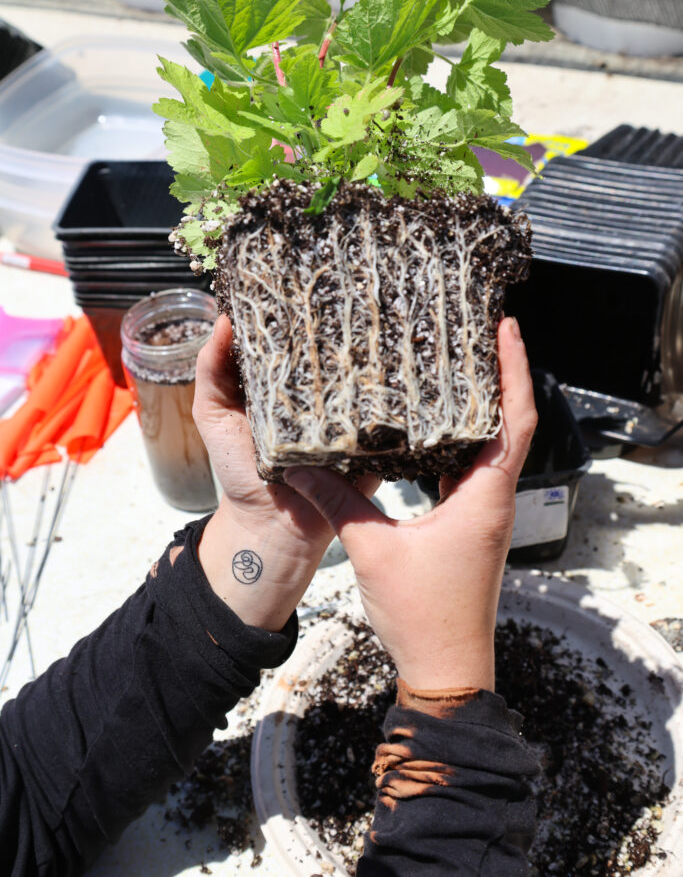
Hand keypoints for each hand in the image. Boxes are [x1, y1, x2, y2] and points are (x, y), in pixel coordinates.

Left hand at [193, 314, 376, 631]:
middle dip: (352, 320)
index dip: (307, 303)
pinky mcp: (375, 439)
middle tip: (362, 287)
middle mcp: (326, 388)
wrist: (273, 527)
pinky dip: (398, 397)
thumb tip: (223, 317)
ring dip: (380, 353)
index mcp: (290, 376)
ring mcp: (354, 412)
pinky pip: (393, 415)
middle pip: (345, 346)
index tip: (314, 268)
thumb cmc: (239, 469)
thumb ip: (213, 370)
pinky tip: (407, 370)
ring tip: (389, 320)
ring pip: (374, 373)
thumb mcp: (213, 414)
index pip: (304, 331)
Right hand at [284, 317, 536, 690]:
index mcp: (485, 497)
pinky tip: (430, 428)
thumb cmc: (423, 616)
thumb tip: (296, 465)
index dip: (515, 369)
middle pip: (510, 423)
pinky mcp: (469, 527)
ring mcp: (483, 514)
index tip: (506, 329)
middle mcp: (493, 499)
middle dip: (500, 376)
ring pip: (491, 447)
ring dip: (481, 408)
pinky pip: (470, 471)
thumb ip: (337, 501)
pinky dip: (459, 442)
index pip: (515, 418)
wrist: (446, 669)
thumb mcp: (372, 550)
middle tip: (475, 335)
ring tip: (452, 368)